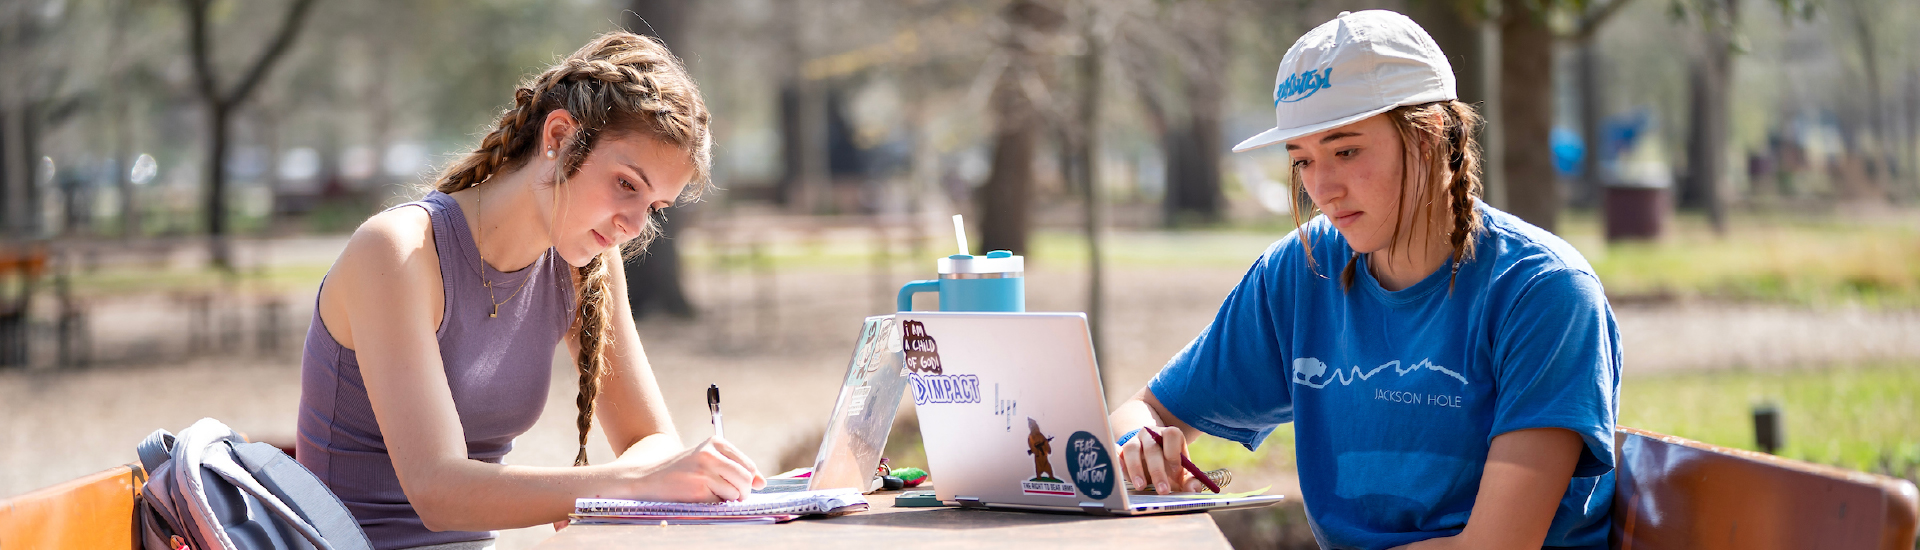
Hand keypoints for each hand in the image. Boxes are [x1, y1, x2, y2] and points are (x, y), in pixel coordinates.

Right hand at [618, 435, 766, 501]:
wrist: (649, 478)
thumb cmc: (684, 471)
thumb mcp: (709, 461)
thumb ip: (736, 468)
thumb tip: (762, 483)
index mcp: (716, 442)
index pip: (749, 466)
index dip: (748, 480)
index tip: (736, 484)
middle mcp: (711, 454)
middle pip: (746, 478)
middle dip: (742, 492)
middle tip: (728, 494)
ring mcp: (705, 471)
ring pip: (736, 492)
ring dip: (728, 499)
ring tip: (710, 493)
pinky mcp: (698, 489)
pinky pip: (721, 502)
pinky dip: (714, 504)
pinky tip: (700, 496)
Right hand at [1117, 426, 1206, 494]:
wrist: (1151, 457)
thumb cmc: (1168, 465)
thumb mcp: (1181, 472)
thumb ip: (1190, 481)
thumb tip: (1194, 490)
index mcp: (1169, 435)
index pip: (1171, 434)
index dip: (1173, 451)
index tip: (1176, 469)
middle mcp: (1150, 435)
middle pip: (1152, 447)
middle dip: (1157, 470)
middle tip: (1162, 490)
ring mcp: (1134, 441)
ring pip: (1131, 448)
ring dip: (1135, 468)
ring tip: (1141, 486)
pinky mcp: (1121, 450)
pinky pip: (1116, 452)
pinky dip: (1117, 461)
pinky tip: (1120, 474)